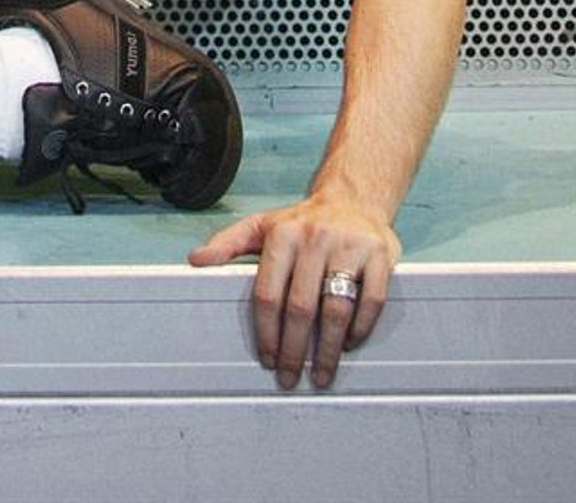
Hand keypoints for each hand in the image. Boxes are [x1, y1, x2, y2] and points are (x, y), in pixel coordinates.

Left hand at [190, 192, 399, 390]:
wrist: (353, 198)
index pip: (268, 294)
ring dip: (328, 349)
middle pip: (301, 307)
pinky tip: (349, 344)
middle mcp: (315, 238)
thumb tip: (195, 261)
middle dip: (295, 349)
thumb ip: (228, 244)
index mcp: (283, 235)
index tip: (268, 359)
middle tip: (291, 377)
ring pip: (336, 309)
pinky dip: (360, 328)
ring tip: (322, 374)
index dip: (266, 332)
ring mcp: (349, 246)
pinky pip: (371, 300)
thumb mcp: (262, 225)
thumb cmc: (303, 221)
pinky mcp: (380, 255)